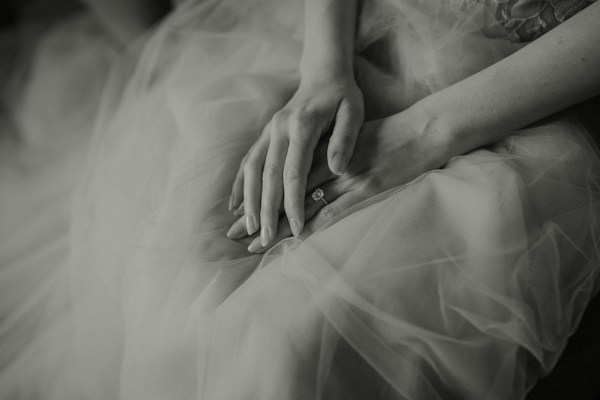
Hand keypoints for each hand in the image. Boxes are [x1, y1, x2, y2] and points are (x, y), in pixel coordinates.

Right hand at [228, 76, 363, 246]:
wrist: (323, 73)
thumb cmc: (343, 96)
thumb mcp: (353, 113)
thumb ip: (344, 140)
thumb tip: (338, 170)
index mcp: (301, 126)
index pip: (293, 173)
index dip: (293, 203)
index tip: (296, 229)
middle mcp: (279, 128)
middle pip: (267, 176)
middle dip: (265, 210)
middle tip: (265, 239)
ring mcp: (268, 131)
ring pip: (252, 169)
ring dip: (248, 200)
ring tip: (248, 228)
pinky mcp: (265, 134)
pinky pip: (248, 160)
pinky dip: (241, 183)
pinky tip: (235, 204)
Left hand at [228, 107, 452, 252]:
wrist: (426, 127)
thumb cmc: (393, 133)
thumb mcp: (355, 137)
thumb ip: (330, 152)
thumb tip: (313, 172)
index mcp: (323, 149)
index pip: (283, 175)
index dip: (260, 195)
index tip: (239, 212)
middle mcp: (329, 163)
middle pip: (286, 191)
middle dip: (258, 214)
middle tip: (234, 234)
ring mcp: (348, 176)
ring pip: (304, 203)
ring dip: (278, 226)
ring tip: (254, 245)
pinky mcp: (368, 187)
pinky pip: (335, 210)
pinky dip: (313, 226)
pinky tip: (295, 242)